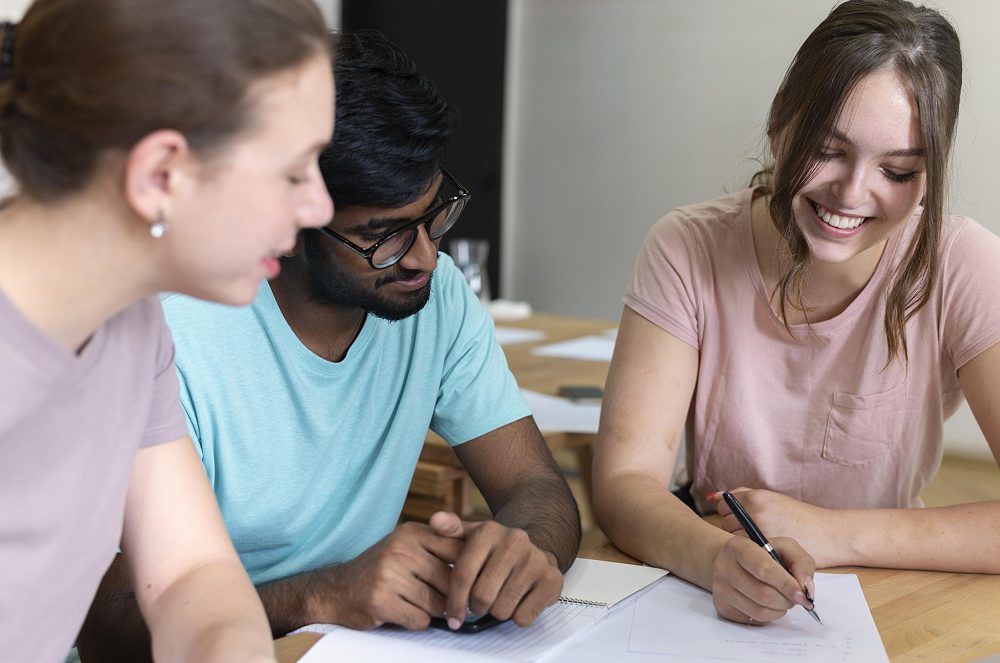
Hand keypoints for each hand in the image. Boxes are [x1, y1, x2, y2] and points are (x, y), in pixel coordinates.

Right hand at [308, 521, 463, 629]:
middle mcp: (401, 549)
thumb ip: (441, 543)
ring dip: (432, 610)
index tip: (467, 581)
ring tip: (414, 602)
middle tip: (438, 598)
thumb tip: (482, 552)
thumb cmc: (382, 569)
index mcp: (412, 532)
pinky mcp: (381, 601)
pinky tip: (402, 611)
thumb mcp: (408, 545)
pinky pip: (419, 620)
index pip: (459, 551)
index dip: (468, 571)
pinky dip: (416, 621)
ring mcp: (389, 575)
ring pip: (437, 603)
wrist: (337, 589)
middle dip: (449, 596)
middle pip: (451, 581)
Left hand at [430, 511, 562, 627]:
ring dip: (497, 612)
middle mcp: (515, 540)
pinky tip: (518, 601)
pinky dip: (517, 616)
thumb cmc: (493, 551)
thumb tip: (436, 520)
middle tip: (479, 603)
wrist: (533, 550)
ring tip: (500, 598)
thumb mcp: (469, 538)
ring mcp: (536, 559)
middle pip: (482, 595)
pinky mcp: (552, 579)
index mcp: (489, 530)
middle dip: (476, 607)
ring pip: (502, 609)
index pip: (463, 574)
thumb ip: (449, 531)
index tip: (452, 617)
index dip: (454, 601)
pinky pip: (524, 617)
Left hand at [708, 488, 836, 566]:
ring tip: (759, 546)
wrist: (830, 534)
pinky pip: (747, 554)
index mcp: (756, 497)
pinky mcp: (768, 550)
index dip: (731, 516)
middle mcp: (756, 512)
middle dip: (735, 531)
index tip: (742, 523)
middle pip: (726, 524)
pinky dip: (752, 556)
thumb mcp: (773, 499)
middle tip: (753, 537)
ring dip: (742, 545)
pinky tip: (764, 554)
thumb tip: (712, 497)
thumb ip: (743, 496)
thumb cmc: (800, 518)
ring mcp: (761, 532)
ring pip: (734, 541)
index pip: (724, 507)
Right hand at [711, 535, 815, 625]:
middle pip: (763, 594)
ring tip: (782, 599)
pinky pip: (754, 620)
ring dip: (780, 610)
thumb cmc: (761, 553)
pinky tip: (767, 604)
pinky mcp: (722, 607)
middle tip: (795, 597)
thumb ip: (801, 562)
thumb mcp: (783, 547)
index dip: (786, 584)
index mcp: (739, 547)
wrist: (728, 560)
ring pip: (760, 611)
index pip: (764, 569)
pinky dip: (769, 616)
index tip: (802, 594)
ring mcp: (721, 590)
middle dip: (787, 600)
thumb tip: (806, 589)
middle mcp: (724, 568)